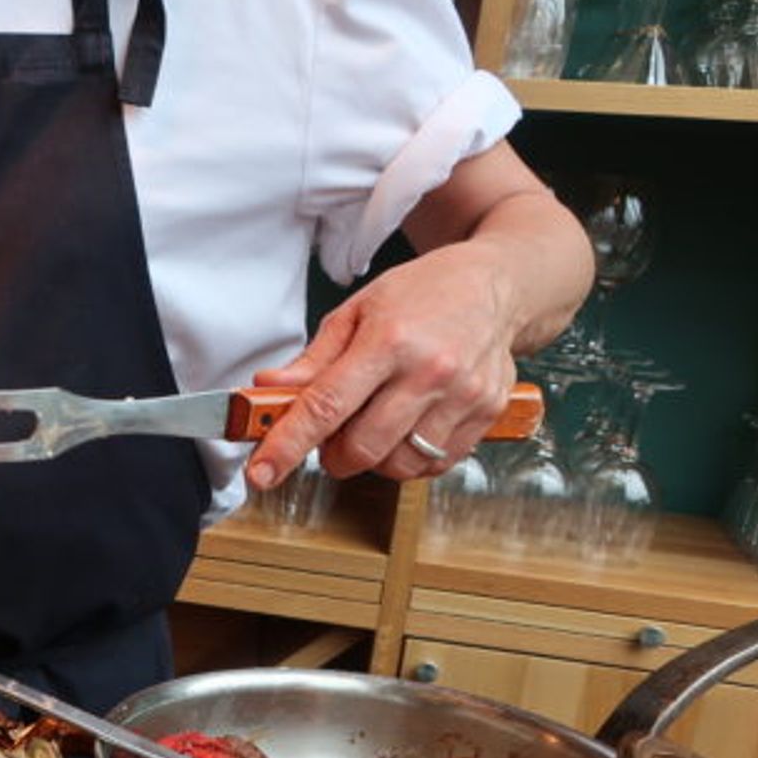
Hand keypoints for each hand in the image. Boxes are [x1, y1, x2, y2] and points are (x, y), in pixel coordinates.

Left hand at [245, 241, 519, 489]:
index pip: (325, 407)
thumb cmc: (423, 293)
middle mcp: (429, 371)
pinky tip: (408, 429)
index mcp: (388, 341)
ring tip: (375, 426)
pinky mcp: (488, 413)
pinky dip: (412, 459)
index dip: (287, 446)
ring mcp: (463, 395)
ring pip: (400, 465)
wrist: (496, 283)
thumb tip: (268, 388)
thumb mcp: (357, 312)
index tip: (261, 474)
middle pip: (362, 448)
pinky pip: (436, 463)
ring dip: (374, 460)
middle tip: (334, 435)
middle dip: (334, 455)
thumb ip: (313, 360)